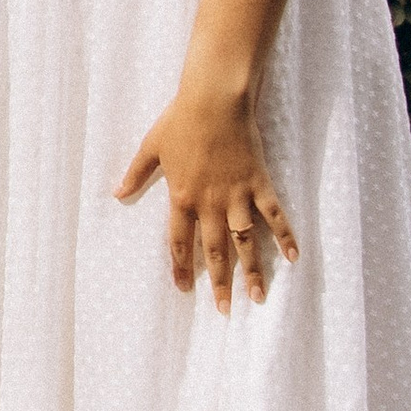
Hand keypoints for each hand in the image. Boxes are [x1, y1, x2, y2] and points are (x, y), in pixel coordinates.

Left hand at [115, 82, 298, 310]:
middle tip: (225, 310)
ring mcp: (237, 195)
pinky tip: (294, 257)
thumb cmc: (180, 120)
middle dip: (220, 283)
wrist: (213, 100)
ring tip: (258, 297)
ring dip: (252, 271)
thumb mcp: (151, 147)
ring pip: (245, 241)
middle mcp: (210, 203)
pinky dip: (285, 235)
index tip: (184, 289)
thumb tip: (116, 194)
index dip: (181, 267)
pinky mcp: (259, 183)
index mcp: (182, 197)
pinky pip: (274, 214)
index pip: (179, 242)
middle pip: (215, 251)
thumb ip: (135, 175)